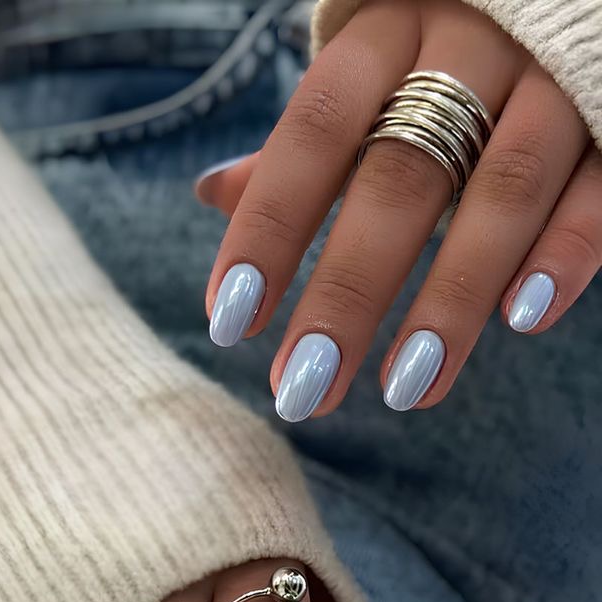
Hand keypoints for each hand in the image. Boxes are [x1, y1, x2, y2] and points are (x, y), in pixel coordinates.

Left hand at [199, 0, 601, 414]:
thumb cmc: (440, 51)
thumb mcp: (368, 74)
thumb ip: (306, 144)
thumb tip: (212, 194)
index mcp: (389, 34)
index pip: (313, 134)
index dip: (270, 229)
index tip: (228, 321)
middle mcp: (468, 50)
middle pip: (399, 181)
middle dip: (347, 294)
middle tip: (303, 388)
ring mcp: (550, 82)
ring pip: (502, 194)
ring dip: (452, 299)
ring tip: (405, 391)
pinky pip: (596, 189)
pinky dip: (564, 253)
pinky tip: (523, 320)